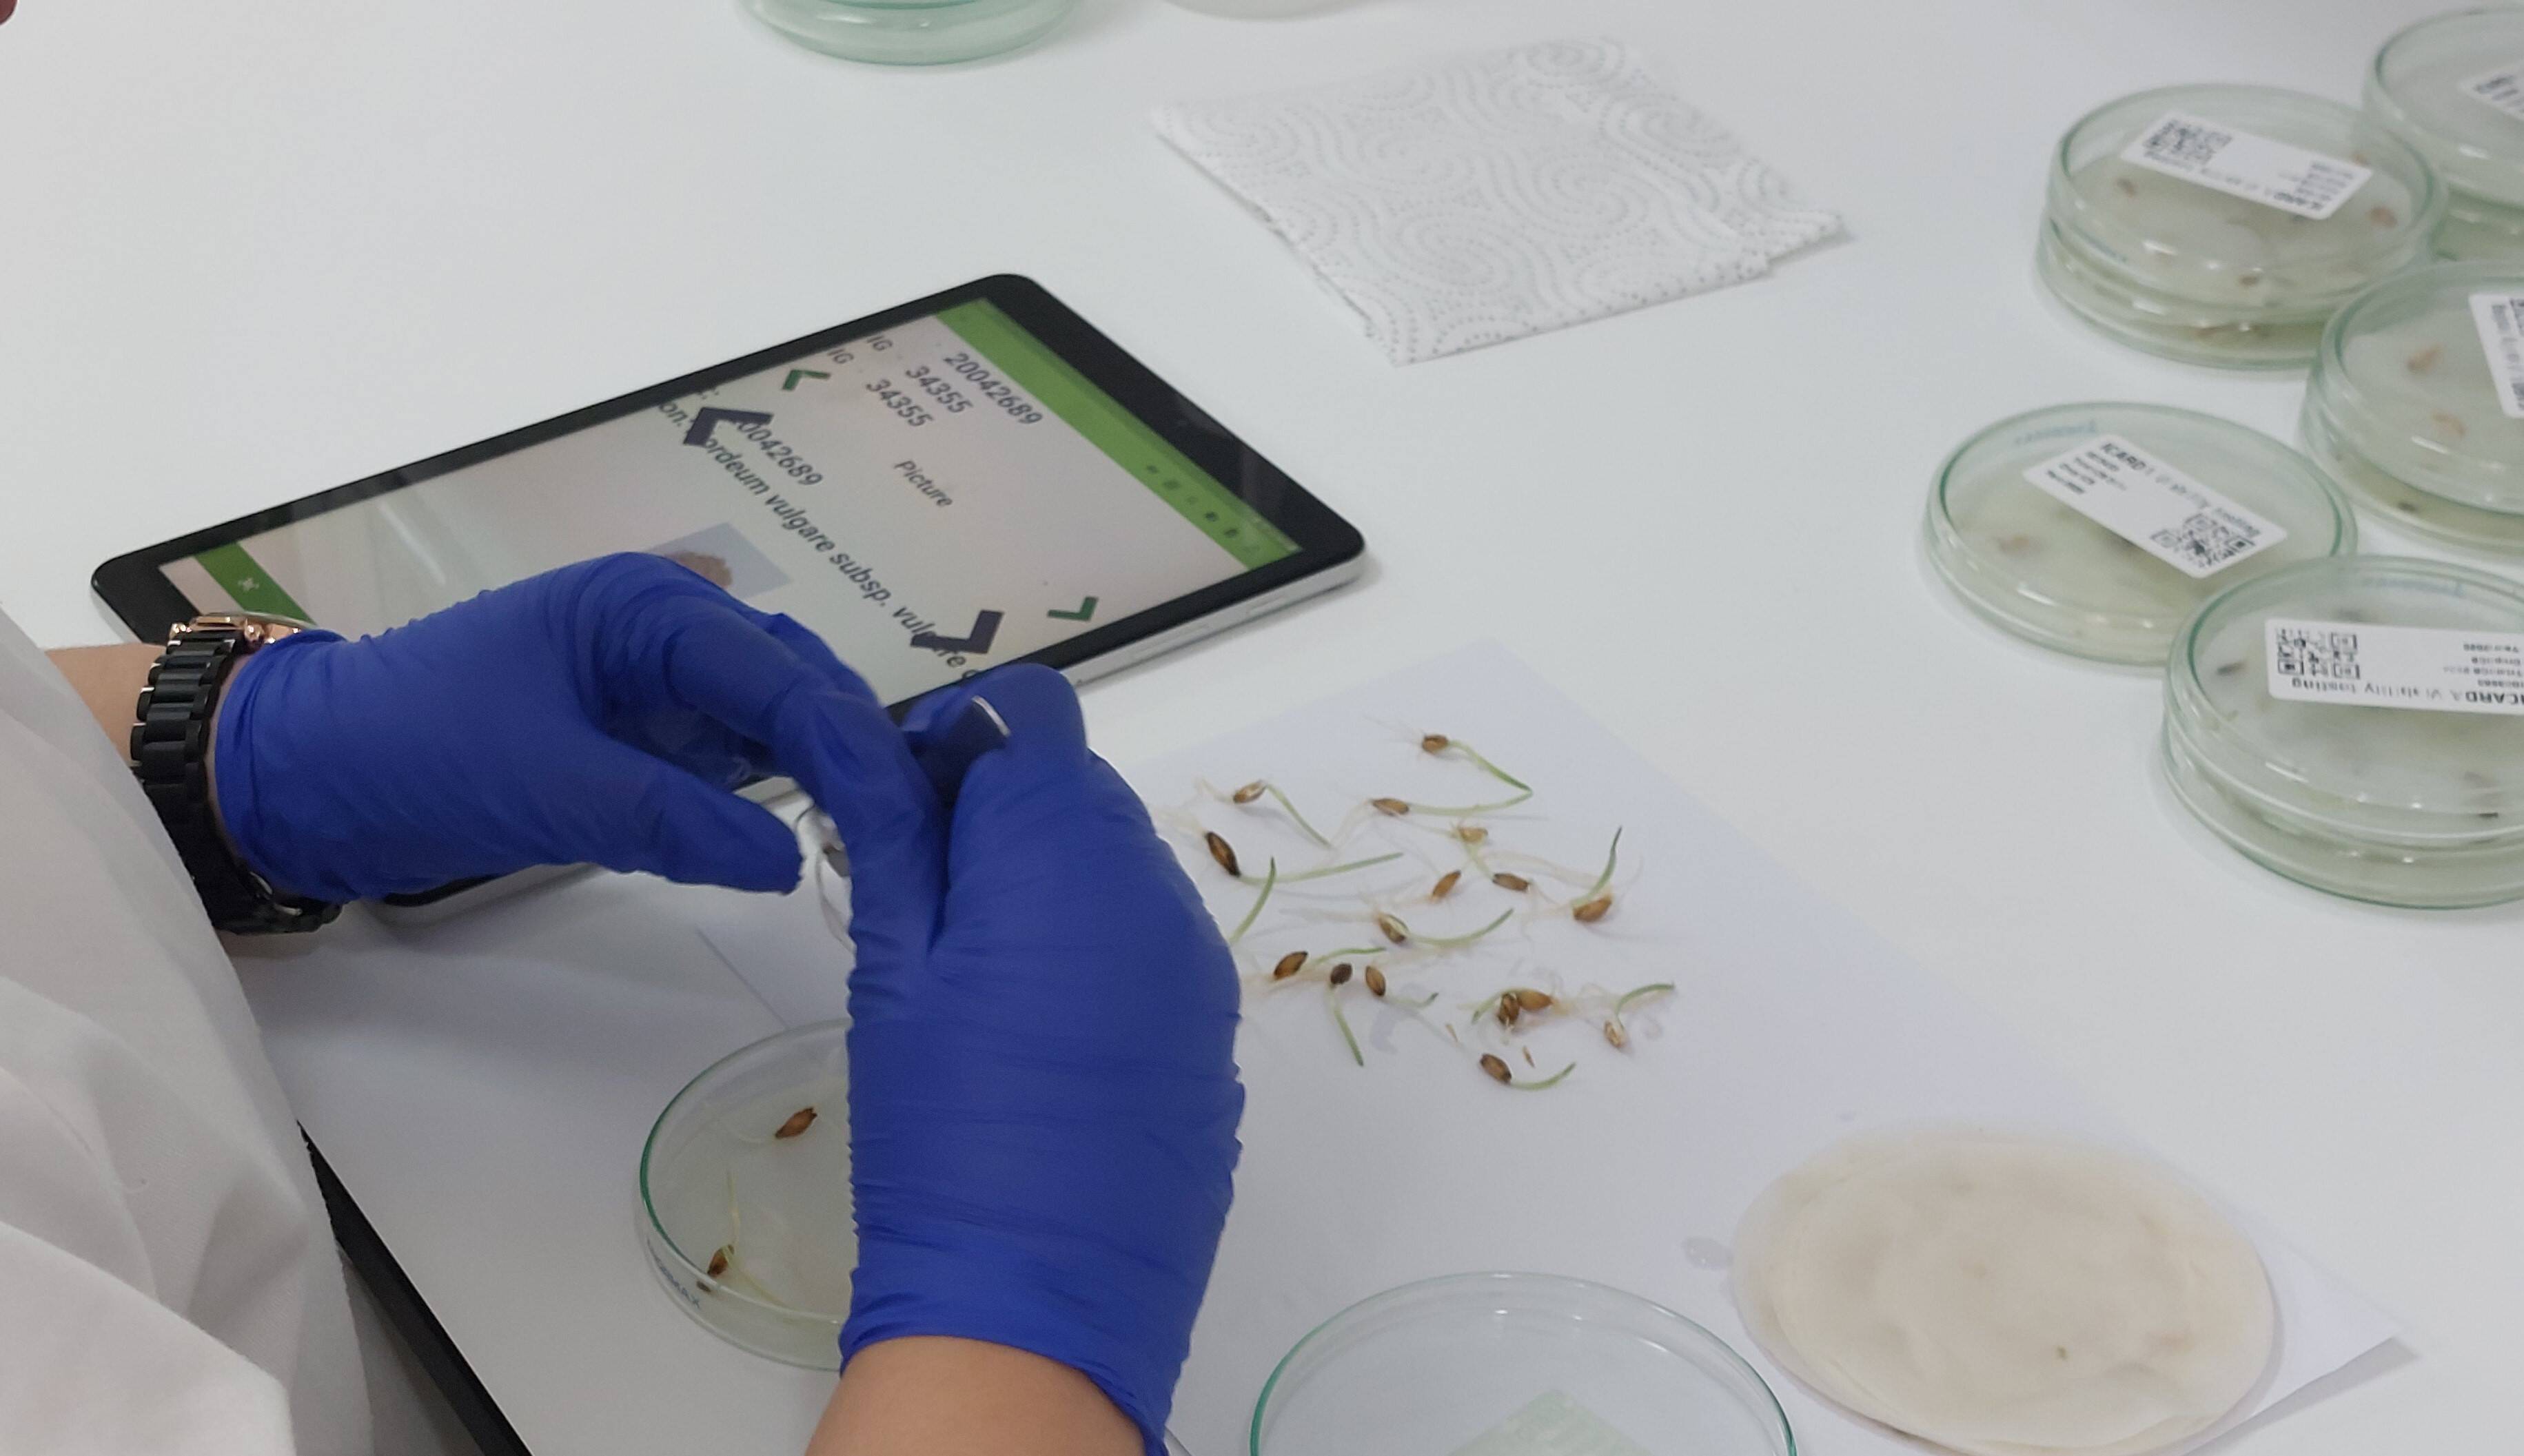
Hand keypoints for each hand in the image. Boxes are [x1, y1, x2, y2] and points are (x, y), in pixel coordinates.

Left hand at [214, 552, 911, 901]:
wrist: (303, 778)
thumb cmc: (415, 754)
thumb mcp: (549, 786)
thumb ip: (674, 818)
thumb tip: (789, 858)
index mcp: (642, 604)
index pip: (779, 673)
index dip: (846, 742)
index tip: (902, 812)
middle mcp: (661, 624)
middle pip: (793, 681)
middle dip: (853, 746)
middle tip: (911, 826)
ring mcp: (650, 679)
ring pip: (771, 716)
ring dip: (824, 766)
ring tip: (885, 830)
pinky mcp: (634, 732)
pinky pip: (728, 753)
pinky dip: (773, 785)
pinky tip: (817, 826)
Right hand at [836, 664, 1243, 1455]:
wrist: (1038, 1302)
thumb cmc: (940, 1128)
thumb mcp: (893, 966)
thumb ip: (890, 831)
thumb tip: (867, 733)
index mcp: (1067, 847)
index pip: (1036, 712)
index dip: (964, 733)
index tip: (907, 797)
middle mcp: (1154, 885)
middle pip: (1077, 786)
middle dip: (999, 810)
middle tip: (920, 892)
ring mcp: (1197, 962)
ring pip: (1117, 865)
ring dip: (1048, 881)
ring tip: (973, 974)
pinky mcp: (1211, 1030)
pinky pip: (1151, 944)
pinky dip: (1095, 949)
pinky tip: (1037, 1029)